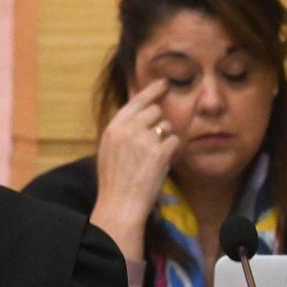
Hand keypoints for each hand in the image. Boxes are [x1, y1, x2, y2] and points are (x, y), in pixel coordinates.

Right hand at [89, 78, 180, 258]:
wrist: (120, 204)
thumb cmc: (116, 181)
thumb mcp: (110, 150)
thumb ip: (123, 130)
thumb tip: (140, 115)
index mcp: (114, 128)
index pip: (136, 101)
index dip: (152, 90)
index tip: (164, 82)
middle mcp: (128, 129)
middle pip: (155, 112)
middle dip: (159, 125)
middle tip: (153, 145)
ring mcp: (144, 139)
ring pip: (167, 127)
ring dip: (166, 141)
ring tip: (154, 160)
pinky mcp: (160, 152)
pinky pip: (176, 142)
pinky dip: (173, 153)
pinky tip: (163, 164)